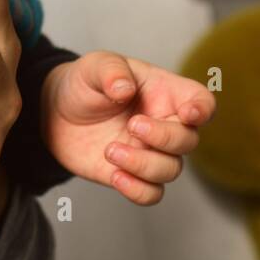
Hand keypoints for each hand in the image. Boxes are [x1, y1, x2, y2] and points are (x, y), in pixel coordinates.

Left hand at [41, 52, 215, 204]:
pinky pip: (151, 193)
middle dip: (164, 137)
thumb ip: (111, 70)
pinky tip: (115, 176)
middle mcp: (165, 124)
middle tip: (132, 125)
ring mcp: (150, 152)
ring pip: (171, 170)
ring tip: (110, 150)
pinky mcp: (133, 174)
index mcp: (165, 93)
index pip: (201, 101)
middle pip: (188, 141)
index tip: (188, 113)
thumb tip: (125, 89)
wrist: (57, 111)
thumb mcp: (94, 66)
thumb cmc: (86, 84)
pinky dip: (138, 190)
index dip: (203, 109)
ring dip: (143, 164)